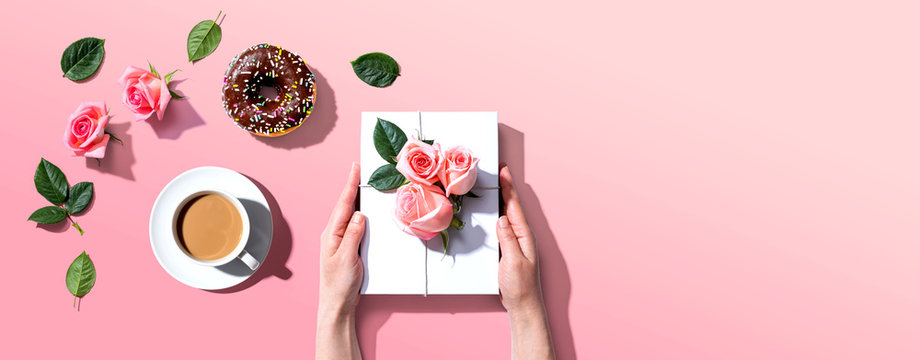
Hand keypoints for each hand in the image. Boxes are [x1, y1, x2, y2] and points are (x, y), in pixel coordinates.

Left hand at [317, 163, 362, 359]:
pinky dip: (361, 214)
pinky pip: (355, 225)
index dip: (350, 184)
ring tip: (364, 184)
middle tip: (361, 169)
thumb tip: (360, 214)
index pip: (343, 204)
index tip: (355, 167)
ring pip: (350, 214)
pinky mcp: (348, 246)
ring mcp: (340, 240)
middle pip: (346, 205)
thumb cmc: (339, 284)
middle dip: (353, 186)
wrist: (337, 303)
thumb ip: (353, 235)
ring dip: (357, 199)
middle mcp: (334, 233)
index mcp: (332, 233)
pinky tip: (366, 211)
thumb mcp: (347, 258)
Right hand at [497, 165, 542, 313]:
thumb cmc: (520, 286)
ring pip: (507, 215)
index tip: (504, 171)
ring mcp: (515, 242)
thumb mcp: (513, 262)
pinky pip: (502, 227)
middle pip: (512, 206)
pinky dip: (497, 215)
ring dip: (501, 200)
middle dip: (505, 188)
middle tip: (499, 170)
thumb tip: (502, 218)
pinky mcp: (509, 249)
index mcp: (524, 236)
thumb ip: (508, 239)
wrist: (523, 305)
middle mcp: (521, 236)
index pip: (515, 206)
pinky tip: (492, 213)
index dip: (509, 188)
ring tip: (495, 185)